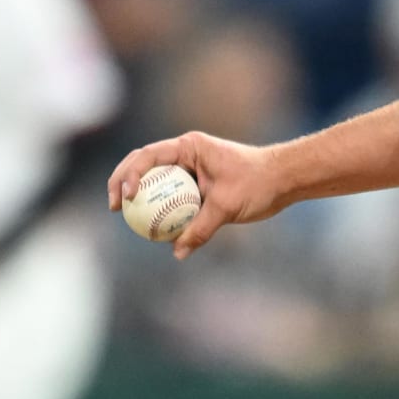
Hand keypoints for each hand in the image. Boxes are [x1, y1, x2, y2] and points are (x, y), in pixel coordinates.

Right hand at [108, 132, 283, 259]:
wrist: (284, 180)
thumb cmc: (259, 183)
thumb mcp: (228, 205)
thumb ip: (201, 228)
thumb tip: (178, 252)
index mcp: (189, 147)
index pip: (148, 156)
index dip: (129, 174)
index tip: (126, 197)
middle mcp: (186, 154)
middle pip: (143, 165)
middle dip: (122, 183)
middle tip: (113, 208)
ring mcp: (190, 169)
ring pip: (156, 182)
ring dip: (140, 197)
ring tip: (126, 218)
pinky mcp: (197, 185)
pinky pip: (172, 197)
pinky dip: (161, 210)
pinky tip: (154, 230)